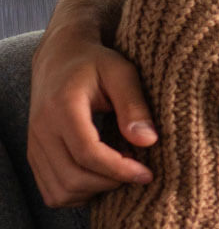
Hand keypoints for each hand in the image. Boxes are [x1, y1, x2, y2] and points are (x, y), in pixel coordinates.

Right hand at [27, 0, 155, 207]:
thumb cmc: (95, 63)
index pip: (88, 153)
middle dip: (110, 183)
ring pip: (60, 191)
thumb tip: (148, 141)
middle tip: (137, 172)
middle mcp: (42, 129)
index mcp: (62, 107)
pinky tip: (100, 177)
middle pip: (72, 177)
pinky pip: (51, 191)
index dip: (120, 169)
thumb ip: (134, 105)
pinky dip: (78, 193)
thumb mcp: (122, 72)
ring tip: (119, 173)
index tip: (147, 173)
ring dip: (94, 191)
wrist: (59, 58)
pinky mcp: (35, 154)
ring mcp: (35, 144)